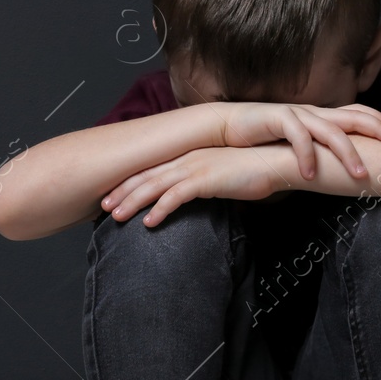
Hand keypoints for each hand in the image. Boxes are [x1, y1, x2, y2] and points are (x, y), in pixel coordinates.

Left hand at [102, 143, 294, 227]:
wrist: (279, 162)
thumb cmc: (254, 170)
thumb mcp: (221, 175)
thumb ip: (203, 183)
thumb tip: (192, 196)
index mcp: (188, 155)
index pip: (152, 168)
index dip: (130, 181)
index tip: (113, 193)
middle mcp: (187, 158)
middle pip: (145, 176)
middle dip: (121, 191)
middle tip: (101, 206)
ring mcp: (195, 167)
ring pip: (154, 186)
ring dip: (132, 202)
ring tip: (115, 217)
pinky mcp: (206, 179)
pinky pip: (177, 197)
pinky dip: (160, 210)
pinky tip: (149, 223)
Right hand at [212, 102, 380, 181]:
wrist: (227, 127)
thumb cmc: (262, 138)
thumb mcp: (296, 143)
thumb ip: (317, 149)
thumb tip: (337, 167)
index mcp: (320, 116)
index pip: (358, 113)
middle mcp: (313, 112)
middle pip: (354, 117)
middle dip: (379, 129)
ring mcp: (296, 114)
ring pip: (330, 131)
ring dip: (347, 154)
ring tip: (360, 175)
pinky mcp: (277, 118)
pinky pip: (298, 138)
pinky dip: (306, 157)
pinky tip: (310, 176)